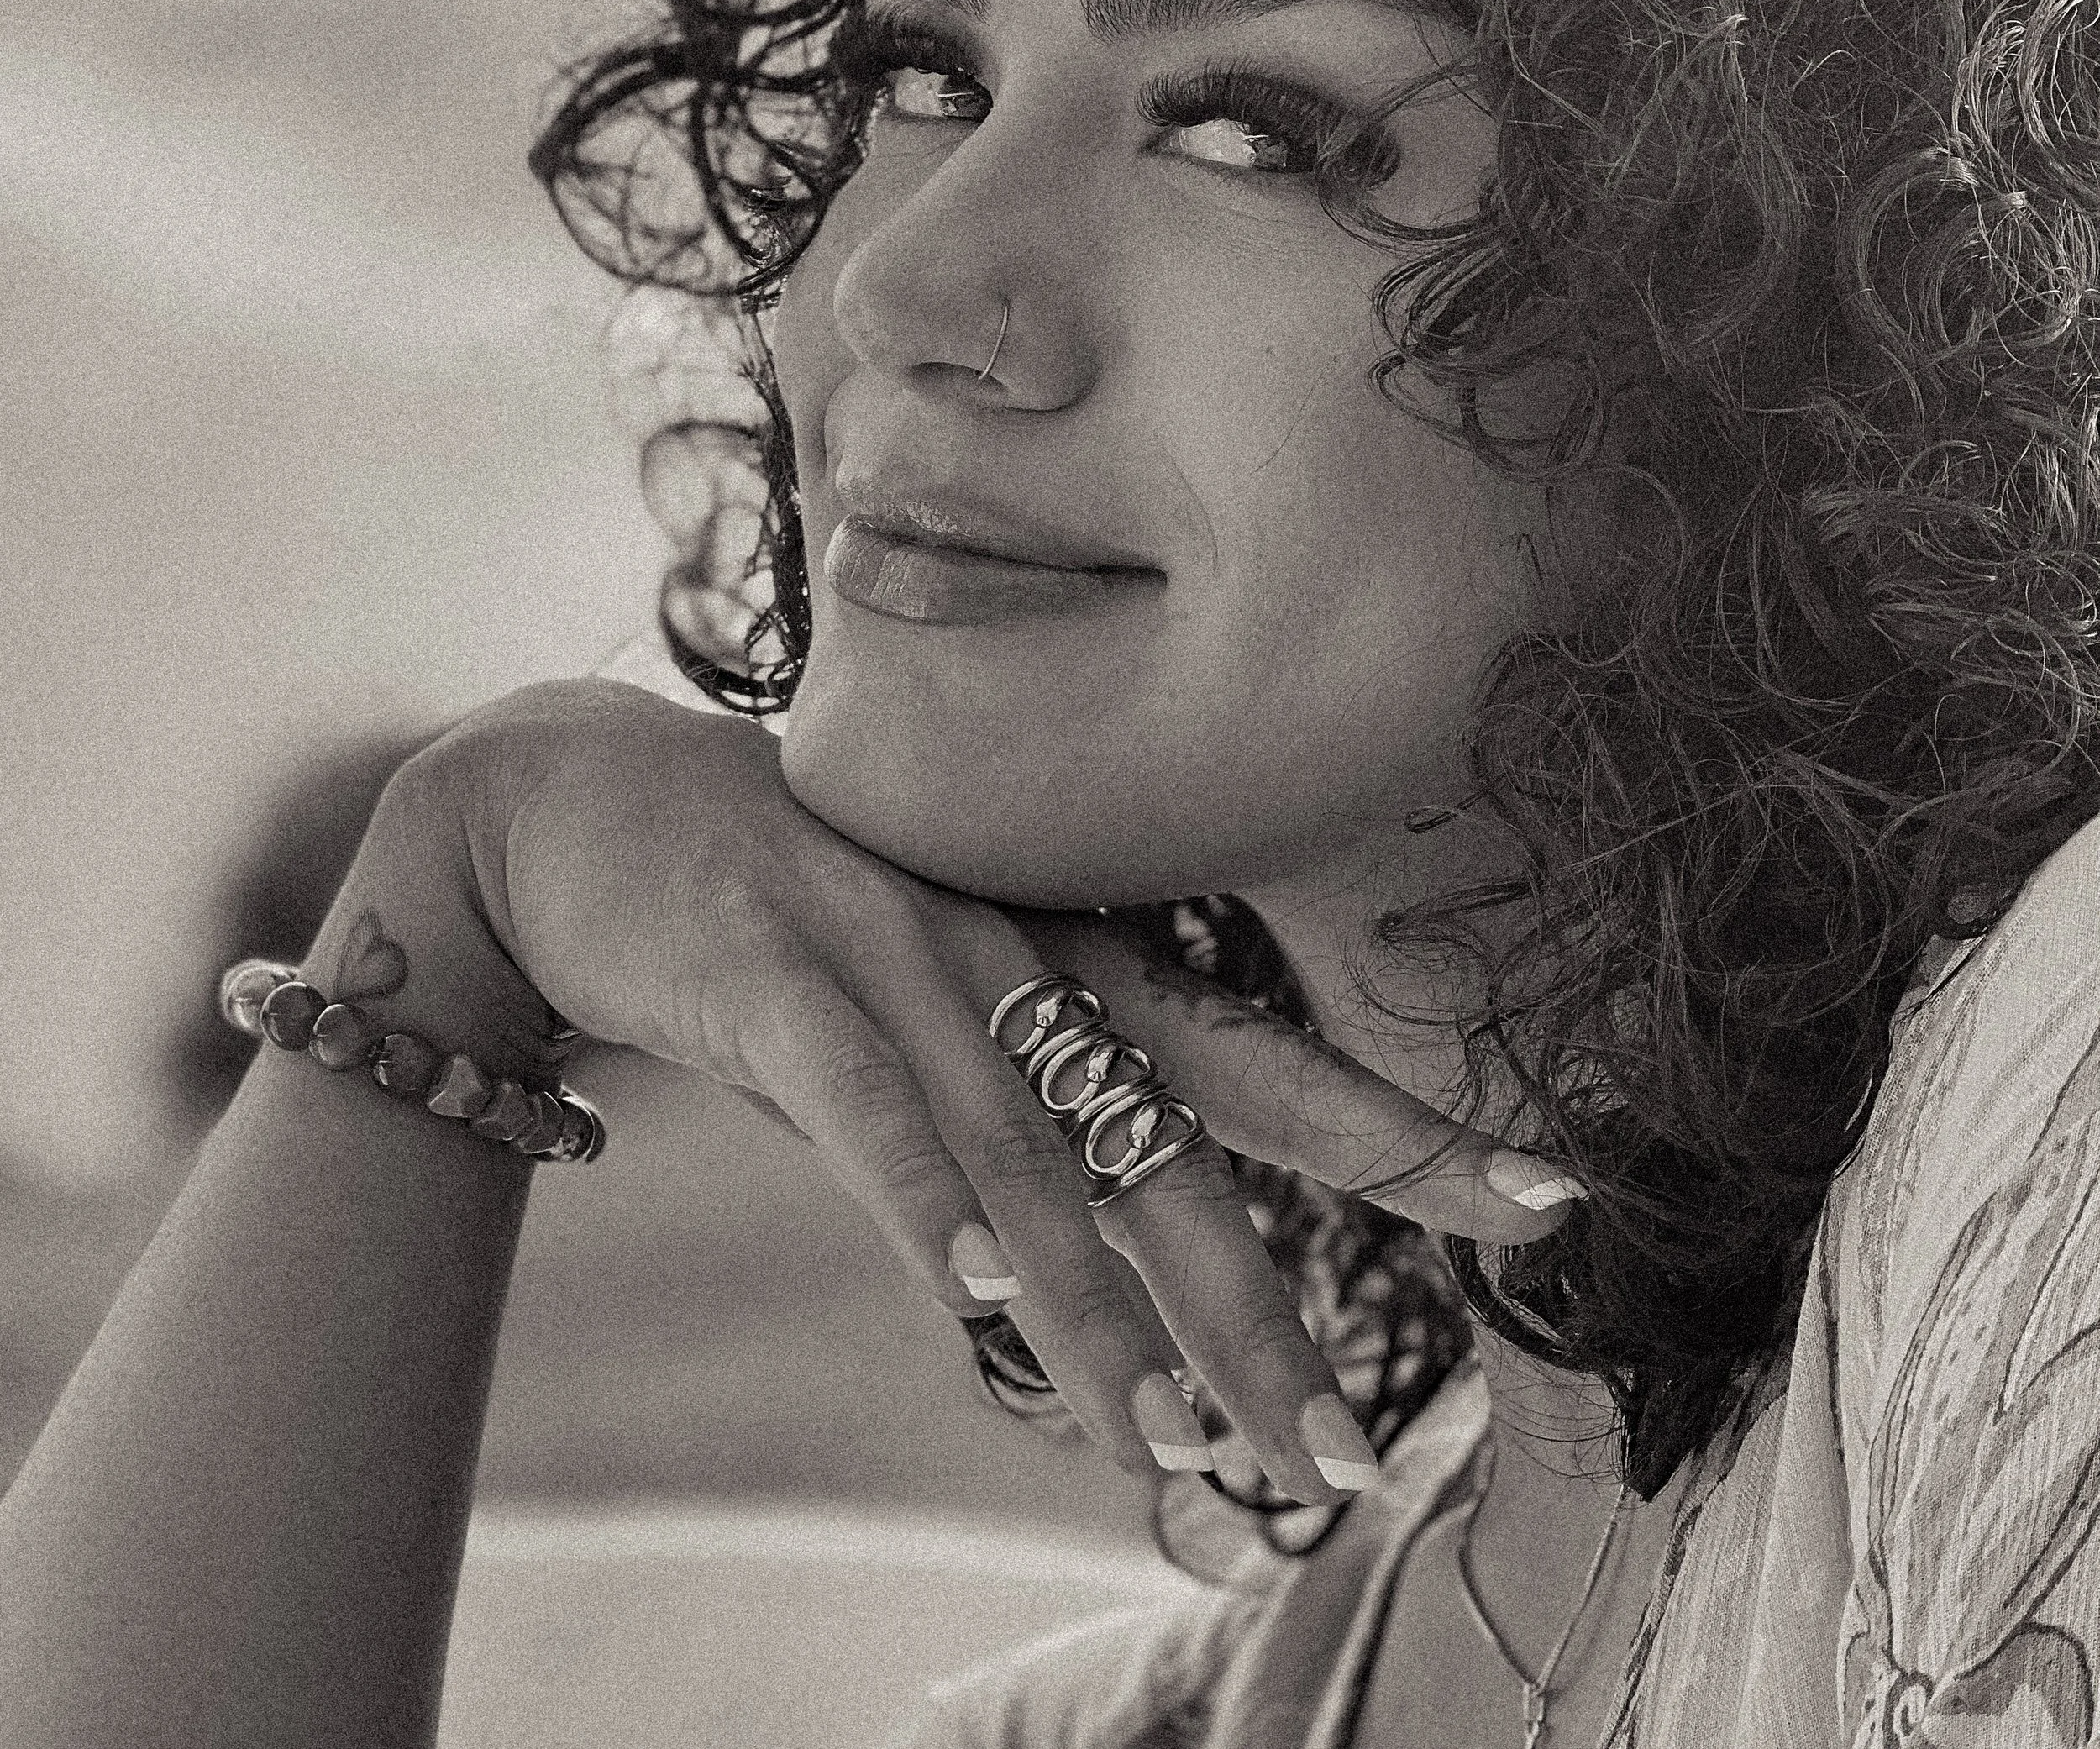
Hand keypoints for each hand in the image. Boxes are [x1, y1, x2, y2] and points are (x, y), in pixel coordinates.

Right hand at [381, 678, 1574, 1503]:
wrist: (569, 807)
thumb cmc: (781, 921)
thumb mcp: (932, 991)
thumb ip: (1034, 1094)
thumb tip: (1139, 1245)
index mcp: (1067, 946)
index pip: (1261, 1055)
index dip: (1401, 1131)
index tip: (1553, 1204)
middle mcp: (1011, 945)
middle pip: (1174, 1138)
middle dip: (1269, 1311)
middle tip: (1359, 1459)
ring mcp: (896, 948)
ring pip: (1032, 1157)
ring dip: (1114, 1324)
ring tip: (1200, 1465)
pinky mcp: (773, 969)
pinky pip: (865, 1107)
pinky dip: (925, 1203)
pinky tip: (982, 1305)